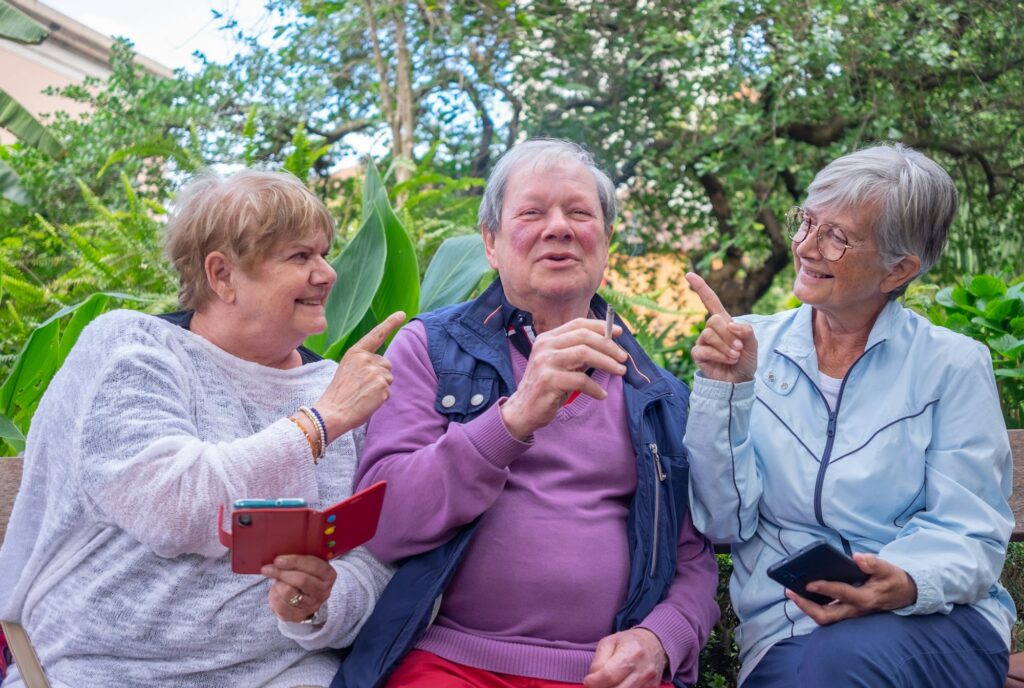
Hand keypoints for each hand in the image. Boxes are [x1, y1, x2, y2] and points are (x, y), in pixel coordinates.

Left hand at [263, 554, 337, 622]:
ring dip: (278, 584)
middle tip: (267, 569)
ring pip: (288, 592)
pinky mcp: (298, 616)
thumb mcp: (306, 564)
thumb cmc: (303, 573)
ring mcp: (312, 605)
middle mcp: (323, 591)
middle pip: (302, 580)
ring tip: (276, 581)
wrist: (303, 595)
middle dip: (282, 573)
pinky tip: (275, 591)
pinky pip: (280, 605)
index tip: (278, 560)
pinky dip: (274, 596)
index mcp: (329, 575)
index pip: (314, 566)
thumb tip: (279, 559)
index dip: (294, 562)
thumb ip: (298, 560)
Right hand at [315, 311, 405, 439]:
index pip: (376, 335)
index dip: (390, 323)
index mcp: (355, 352)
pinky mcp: (382, 386)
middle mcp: (367, 359)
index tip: (401, 314)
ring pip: (388, 378)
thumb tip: (383, 365)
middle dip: (379, 374)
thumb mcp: (348, 369)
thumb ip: (364, 362)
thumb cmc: (339, 394)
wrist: (332, 412)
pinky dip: (381, 398)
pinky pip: (389, 391)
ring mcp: (375, 372)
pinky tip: (367, 401)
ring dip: (380, 387)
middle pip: (386, 364)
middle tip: (361, 387)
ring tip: (362, 394)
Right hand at [500, 317, 626, 439]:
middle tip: (623, 357)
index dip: (600, 326)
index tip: (618, 332)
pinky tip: (601, 395)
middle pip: (583, 337)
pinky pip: (580, 380)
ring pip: (584, 354)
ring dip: (607, 363)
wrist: (523, 409)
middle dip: (608, 346)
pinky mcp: (548, 381)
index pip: (578, 324)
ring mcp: (545, 363)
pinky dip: (595, 387)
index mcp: (548, 338)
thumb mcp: (562, 364)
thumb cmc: (547, 386)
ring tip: (620, 371)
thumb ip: (579, 353)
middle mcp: (545, 346)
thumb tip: (608, 345)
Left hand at [583, 627, 668, 687]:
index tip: (587, 681)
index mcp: (631, 653)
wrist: (654, 644)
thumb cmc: (628, 642)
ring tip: (605, 685)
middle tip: (595, 685)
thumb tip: (592, 679)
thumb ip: (598, 660)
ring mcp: (650, 681)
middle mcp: (643, 669)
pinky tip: (616, 686)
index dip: (595, 682)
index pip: (609, 675)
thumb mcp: (609, 642)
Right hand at [685, 272, 756, 382]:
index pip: (710, 300)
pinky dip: (720, 355)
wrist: (739, 381)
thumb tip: (730, 325)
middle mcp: (711, 329)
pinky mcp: (697, 354)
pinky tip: (727, 361)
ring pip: (709, 334)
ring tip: (734, 356)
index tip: (688, 274)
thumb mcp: (752, 343)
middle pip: (713, 320)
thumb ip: (745, 330)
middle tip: (738, 348)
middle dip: (729, 335)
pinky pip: (704, 349)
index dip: (700, 287)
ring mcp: (703, 341)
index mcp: (723, 322)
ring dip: (726, 347)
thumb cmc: (745, 360)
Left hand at [786, 553, 917, 624]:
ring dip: (807, 608)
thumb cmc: (893, 579)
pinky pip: (829, 614)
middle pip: (827, 616)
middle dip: (806, 606)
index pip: (841, 594)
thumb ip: (873, 563)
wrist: (906, 594)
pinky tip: (803, 595)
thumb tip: (857, 557)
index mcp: (866, 598)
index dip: (824, 589)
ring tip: (792, 593)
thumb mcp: (887, 569)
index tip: (809, 583)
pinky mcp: (849, 612)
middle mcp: (856, 610)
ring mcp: (852, 613)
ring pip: (826, 618)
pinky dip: (814, 607)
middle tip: (790, 592)